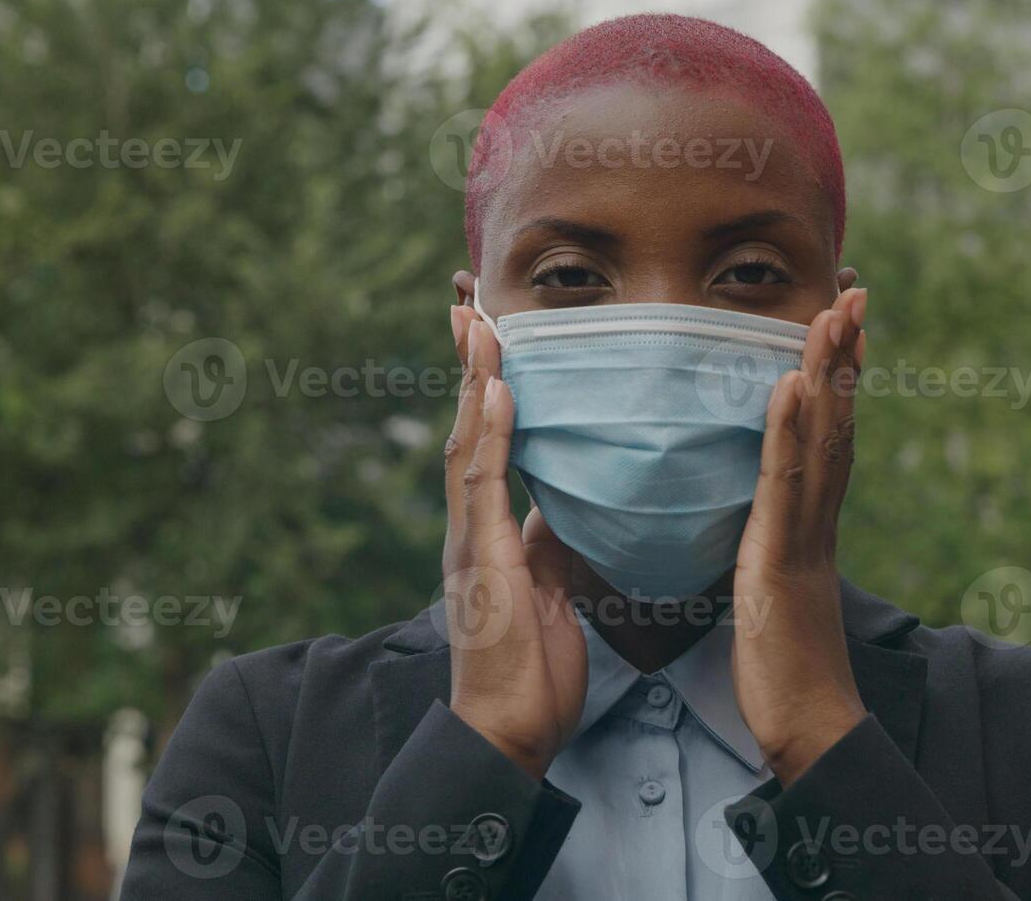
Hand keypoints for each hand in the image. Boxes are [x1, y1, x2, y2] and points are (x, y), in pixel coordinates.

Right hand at [441, 306, 587, 779]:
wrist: (508, 731)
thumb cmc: (532, 668)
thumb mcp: (552, 588)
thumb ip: (549, 539)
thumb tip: (564, 502)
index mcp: (490, 529)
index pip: (489, 439)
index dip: (488, 383)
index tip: (493, 329)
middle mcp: (470, 525)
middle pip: (467, 426)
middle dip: (470, 363)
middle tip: (469, 299)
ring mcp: (468, 541)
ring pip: (466, 443)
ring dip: (473, 380)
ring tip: (479, 322)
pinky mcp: (478, 562)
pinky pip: (482, 487)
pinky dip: (487, 435)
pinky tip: (494, 393)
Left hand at [732, 288, 869, 785]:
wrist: (810, 727)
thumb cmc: (784, 670)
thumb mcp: (767, 595)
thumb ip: (762, 553)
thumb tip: (748, 531)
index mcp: (809, 525)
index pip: (827, 437)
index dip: (835, 380)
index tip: (841, 327)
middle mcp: (818, 520)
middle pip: (838, 422)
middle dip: (844, 355)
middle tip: (854, 293)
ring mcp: (806, 535)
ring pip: (823, 439)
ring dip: (828, 371)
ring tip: (833, 311)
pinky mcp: (783, 560)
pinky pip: (786, 485)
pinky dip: (790, 431)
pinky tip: (789, 384)